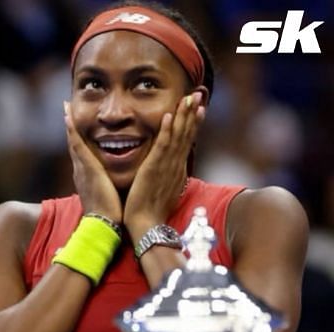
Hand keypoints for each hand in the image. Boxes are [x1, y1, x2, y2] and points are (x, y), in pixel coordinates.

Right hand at [64, 101, 122, 222]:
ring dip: (69, 123)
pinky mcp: (87, 168)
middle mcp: (81, 170)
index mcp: (87, 177)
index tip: (75, 124)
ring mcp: (82, 168)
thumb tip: (112, 188)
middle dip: (70, 126)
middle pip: (74, 143)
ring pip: (74, 140)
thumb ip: (108, 188)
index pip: (82, 153)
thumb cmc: (109, 215)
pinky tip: (68, 117)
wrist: (104, 225)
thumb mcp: (108, 197)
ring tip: (66, 106)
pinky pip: (77, 145)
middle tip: (66, 108)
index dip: (77, 138)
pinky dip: (72, 131)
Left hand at [124, 92, 205, 239]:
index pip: (187, 141)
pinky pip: (162, 146)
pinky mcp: (155, 169)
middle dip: (193, 113)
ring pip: (178, 136)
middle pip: (187, 134)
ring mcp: (167, 166)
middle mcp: (175, 165)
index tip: (198, 107)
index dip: (193, 123)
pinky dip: (167, 130)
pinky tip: (169, 116)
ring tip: (188, 98)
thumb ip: (167, 176)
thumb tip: (169, 171)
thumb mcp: (163, 189)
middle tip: (197, 94)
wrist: (146, 224)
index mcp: (177, 169)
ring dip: (184, 116)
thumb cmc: (151, 211)